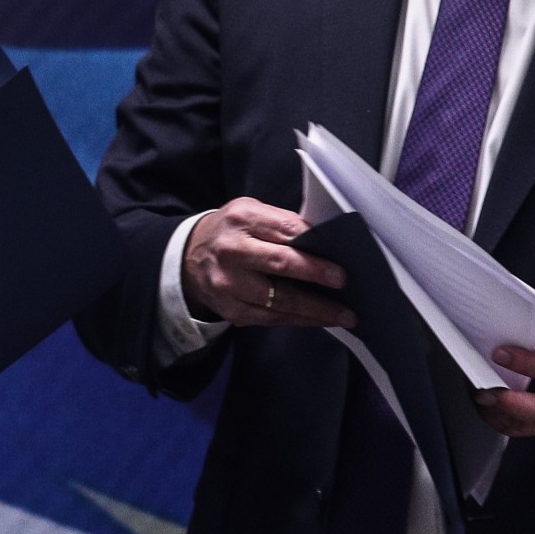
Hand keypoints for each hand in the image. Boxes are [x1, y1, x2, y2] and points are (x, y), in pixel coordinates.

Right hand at [179, 198, 353, 328]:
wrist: (190, 258)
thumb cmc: (232, 232)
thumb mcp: (251, 213)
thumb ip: (282, 224)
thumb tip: (324, 242)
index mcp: (242, 219)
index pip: (285, 230)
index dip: (313, 247)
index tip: (339, 260)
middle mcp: (232, 251)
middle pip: (281, 264)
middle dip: (316, 275)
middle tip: (344, 283)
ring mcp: (230, 284)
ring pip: (280, 300)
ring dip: (316, 310)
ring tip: (344, 315)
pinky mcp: (233, 310)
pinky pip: (272, 319)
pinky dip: (299, 320)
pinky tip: (318, 319)